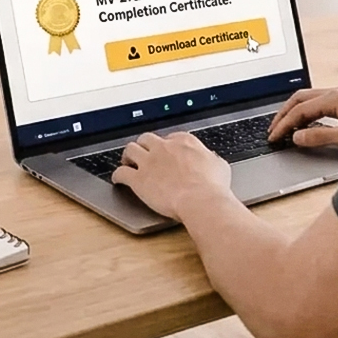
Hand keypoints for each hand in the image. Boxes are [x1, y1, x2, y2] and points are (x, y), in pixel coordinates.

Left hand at [111, 131, 231, 220]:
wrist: (200, 200)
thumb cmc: (212, 186)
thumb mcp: (219, 165)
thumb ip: (211, 159)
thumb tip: (212, 160)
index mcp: (184, 142)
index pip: (170, 137)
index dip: (166, 145)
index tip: (166, 151)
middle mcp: (165, 147)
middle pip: (147, 138)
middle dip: (144, 145)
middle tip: (144, 153)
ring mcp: (150, 162)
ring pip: (130, 149)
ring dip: (128, 155)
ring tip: (127, 162)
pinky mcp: (139, 179)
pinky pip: (121, 172)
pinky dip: (118, 175)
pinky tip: (117, 179)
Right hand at [268, 87, 337, 152]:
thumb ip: (320, 136)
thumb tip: (297, 136)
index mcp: (334, 98)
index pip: (300, 109)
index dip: (284, 123)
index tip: (274, 136)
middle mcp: (336, 93)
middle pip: (300, 98)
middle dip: (283, 114)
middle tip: (272, 130)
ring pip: (307, 99)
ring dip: (293, 112)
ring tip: (283, 127)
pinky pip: (316, 104)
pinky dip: (304, 113)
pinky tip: (302, 124)